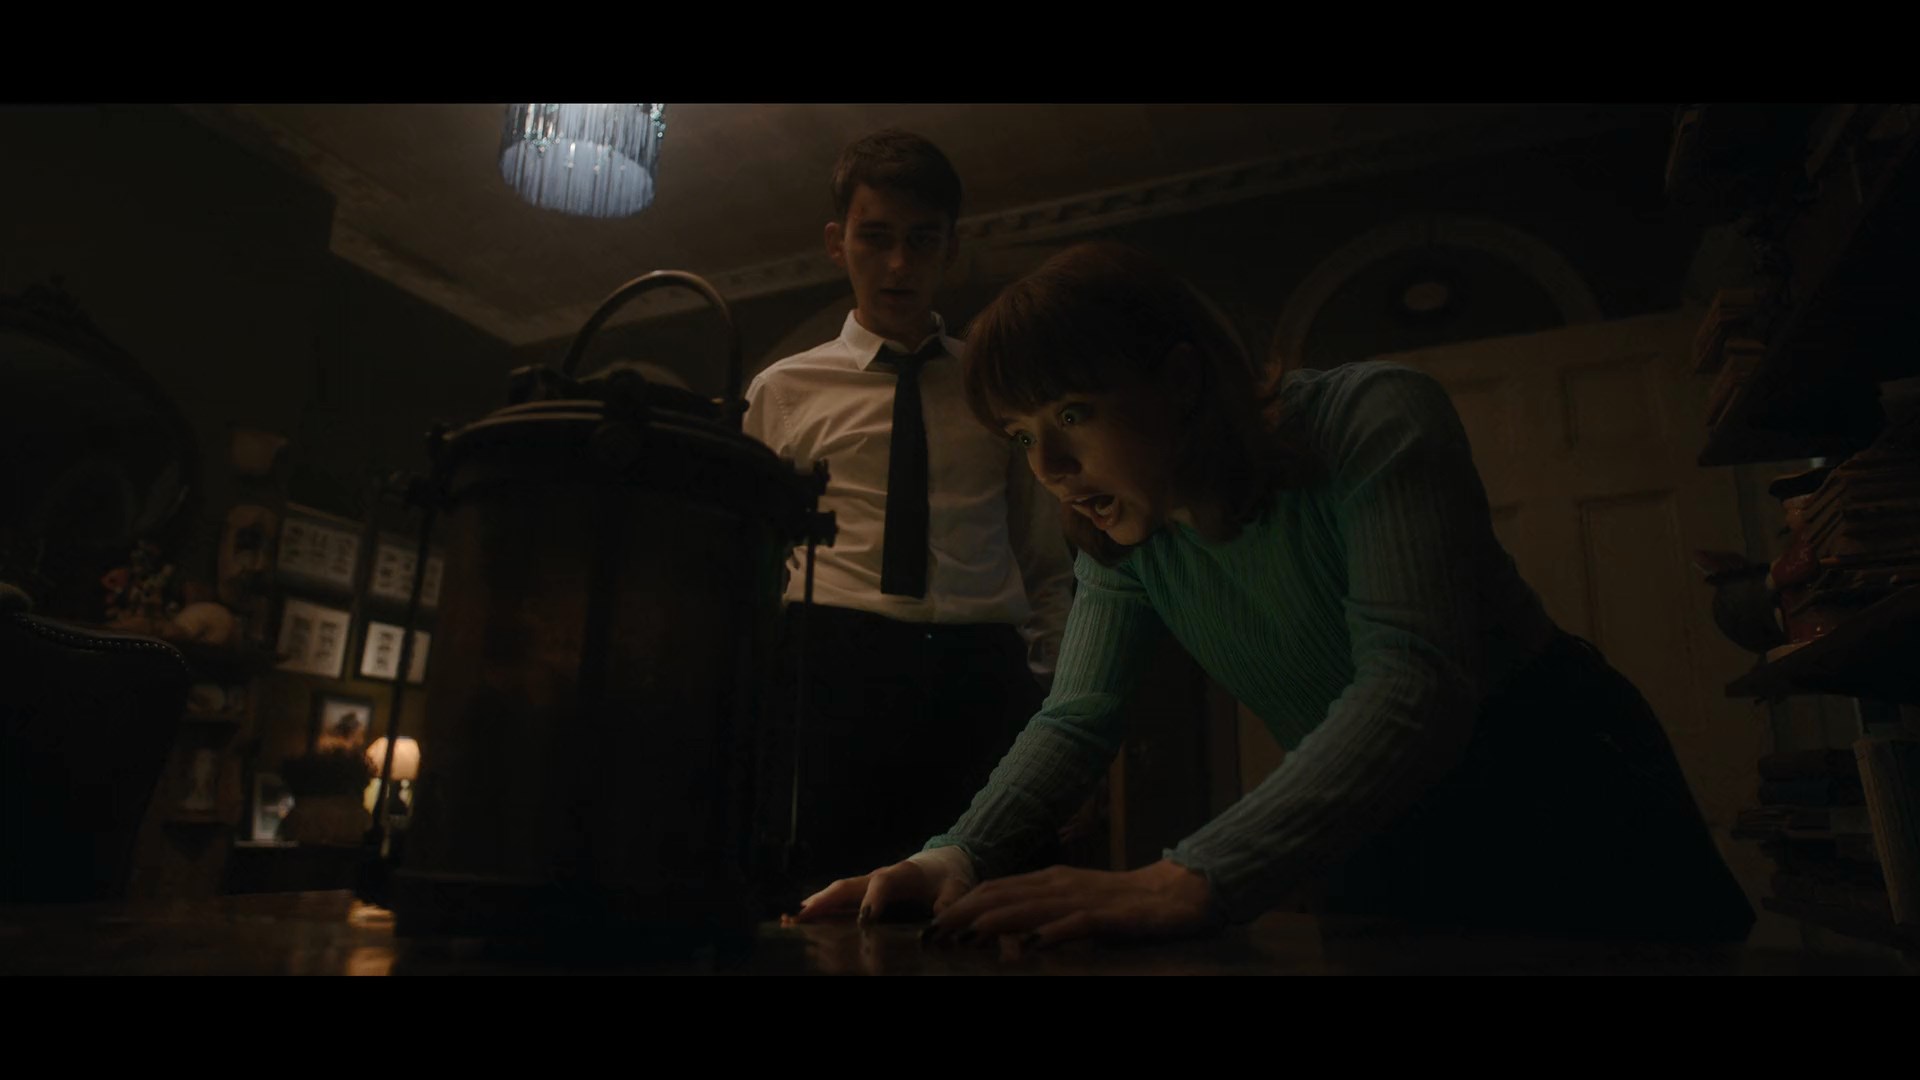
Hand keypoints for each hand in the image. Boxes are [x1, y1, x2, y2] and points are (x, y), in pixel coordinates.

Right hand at [792, 858, 973, 924]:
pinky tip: (803, 919)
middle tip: (802, 916)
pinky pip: (840, 899)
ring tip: (792, 920)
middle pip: (848, 886)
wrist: (942, 862)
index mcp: (902, 874)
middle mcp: (879, 877)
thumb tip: (940, 924)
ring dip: (816, 905)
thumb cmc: (948, 878)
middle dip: (826, 901)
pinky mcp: (864, 892)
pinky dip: (821, 907)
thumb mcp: (957, 889)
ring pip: (838, 893)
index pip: (882, 884)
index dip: (872, 900)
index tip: (863, 920)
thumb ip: (950, 903)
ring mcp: (868, 884)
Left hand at [926, 859, 1218, 948]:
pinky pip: (1077, 924)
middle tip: (933, 934)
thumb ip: (1039, 910)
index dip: (960, 906)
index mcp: (1048, 880)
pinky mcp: (1110, 916)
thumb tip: (998, 930)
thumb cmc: (1121, 903)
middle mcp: (1060, 884)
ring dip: (996, 922)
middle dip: (964, 914)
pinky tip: (1034, 945)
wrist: (1176, 893)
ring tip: (965, 936)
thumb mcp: (1072, 902)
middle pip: (1003, 896)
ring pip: (1031, 907)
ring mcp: (1084, 899)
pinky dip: (1053, 932)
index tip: (930, 925)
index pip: (994, 890)